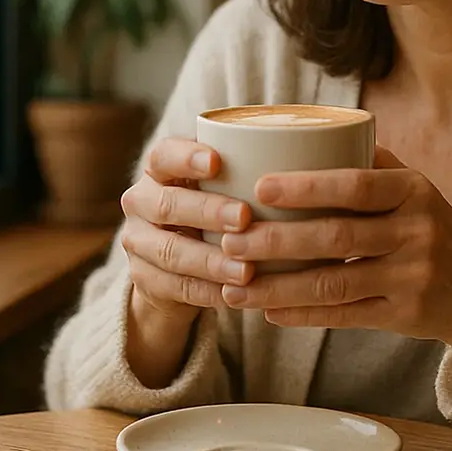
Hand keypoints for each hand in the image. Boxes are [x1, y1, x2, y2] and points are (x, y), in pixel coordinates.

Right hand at [119, 137, 255, 326]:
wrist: (181, 263)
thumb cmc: (217, 208)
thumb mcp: (226, 185)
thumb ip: (248, 172)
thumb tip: (313, 156)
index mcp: (159, 169)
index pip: (164, 155)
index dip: (187, 158)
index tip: (218, 162)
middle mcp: (141, 201)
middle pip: (168, 205)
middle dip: (208, 211)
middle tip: (245, 218)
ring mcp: (138, 242)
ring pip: (171, 252)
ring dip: (211, 261)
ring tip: (246, 269)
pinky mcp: (143, 279)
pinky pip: (175, 287)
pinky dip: (207, 292)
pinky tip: (234, 295)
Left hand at [217, 148, 451, 366]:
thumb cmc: (432, 228)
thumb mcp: (416, 189)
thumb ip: (371, 163)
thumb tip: (308, 130)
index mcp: (414, 190)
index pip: (355, 185)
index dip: (306, 186)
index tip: (259, 186)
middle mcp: (417, 231)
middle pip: (336, 237)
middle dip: (276, 241)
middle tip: (231, 242)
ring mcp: (412, 276)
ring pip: (333, 283)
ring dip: (278, 287)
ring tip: (235, 286)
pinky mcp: (406, 315)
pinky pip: (344, 316)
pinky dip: (302, 315)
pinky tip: (269, 312)